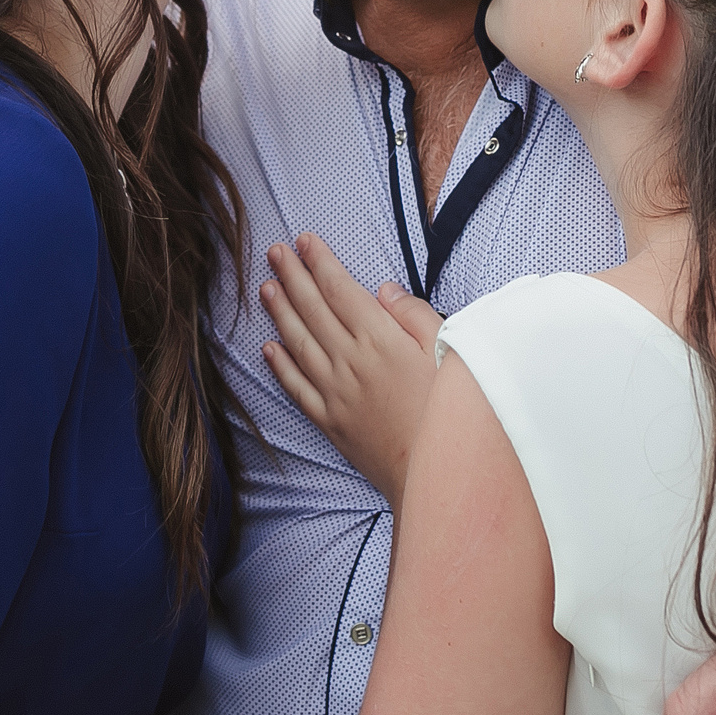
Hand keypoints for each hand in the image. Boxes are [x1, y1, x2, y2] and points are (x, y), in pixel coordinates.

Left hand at [259, 232, 443, 506]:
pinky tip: (269, 348)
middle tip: (274, 252)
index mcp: (381, 339)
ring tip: (266, 288)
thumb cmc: (450, 410)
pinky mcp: (331, 422)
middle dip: (292, 276)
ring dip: (280, 313)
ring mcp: (337, 393)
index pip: (340, 290)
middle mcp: (351, 361)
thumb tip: (384, 289)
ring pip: (299, 344)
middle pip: (313, 310)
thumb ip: (414, 315)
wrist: (438, 473)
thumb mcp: (447, 350)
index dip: (320, 262)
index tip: (304, 241)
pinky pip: (297, 387)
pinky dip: (281, 366)